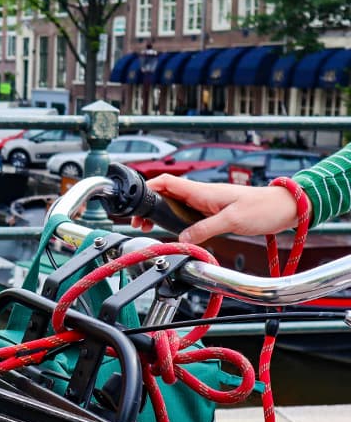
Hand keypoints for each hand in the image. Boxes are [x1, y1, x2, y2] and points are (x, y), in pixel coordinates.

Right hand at [130, 175, 299, 243]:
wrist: (286, 208)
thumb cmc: (264, 208)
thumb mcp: (232, 220)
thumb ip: (204, 229)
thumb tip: (182, 239)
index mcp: (202, 191)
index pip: (167, 182)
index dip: (148, 188)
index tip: (136, 202)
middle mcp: (202, 195)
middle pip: (167, 195)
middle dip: (150, 207)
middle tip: (140, 224)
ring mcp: (208, 203)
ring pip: (177, 206)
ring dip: (162, 215)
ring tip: (152, 229)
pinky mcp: (215, 212)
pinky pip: (189, 215)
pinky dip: (178, 222)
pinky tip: (177, 233)